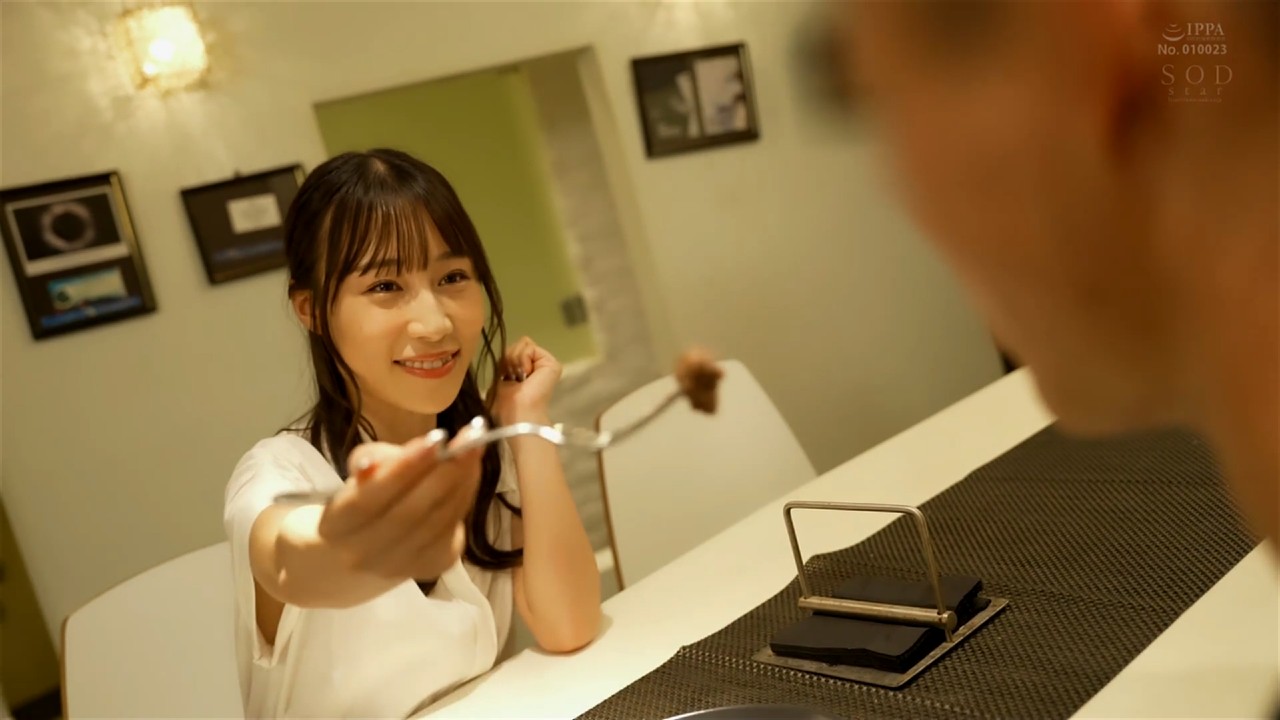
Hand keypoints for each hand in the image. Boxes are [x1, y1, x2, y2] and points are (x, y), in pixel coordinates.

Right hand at [312, 422, 486, 580]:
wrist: (361, 553)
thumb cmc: (361, 500)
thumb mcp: (357, 473)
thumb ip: (375, 458)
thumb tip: (406, 452)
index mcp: (336, 526)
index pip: (370, 498)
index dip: (405, 469)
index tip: (438, 437)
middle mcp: (364, 555)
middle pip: (410, 513)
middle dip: (445, 472)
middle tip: (470, 437)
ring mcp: (399, 566)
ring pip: (438, 521)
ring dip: (462, 482)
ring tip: (474, 448)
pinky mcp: (430, 567)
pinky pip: (453, 529)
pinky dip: (465, 497)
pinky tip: (471, 472)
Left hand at [492, 336, 561, 424]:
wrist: (516, 412)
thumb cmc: (504, 404)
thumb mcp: (497, 378)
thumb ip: (504, 363)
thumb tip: (505, 354)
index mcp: (525, 372)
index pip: (512, 351)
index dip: (504, 361)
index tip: (504, 377)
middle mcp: (537, 366)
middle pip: (517, 344)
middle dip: (509, 359)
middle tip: (512, 378)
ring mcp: (545, 364)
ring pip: (523, 343)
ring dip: (514, 360)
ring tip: (519, 378)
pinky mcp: (552, 364)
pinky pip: (529, 348)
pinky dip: (522, 360)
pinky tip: (526, 375)